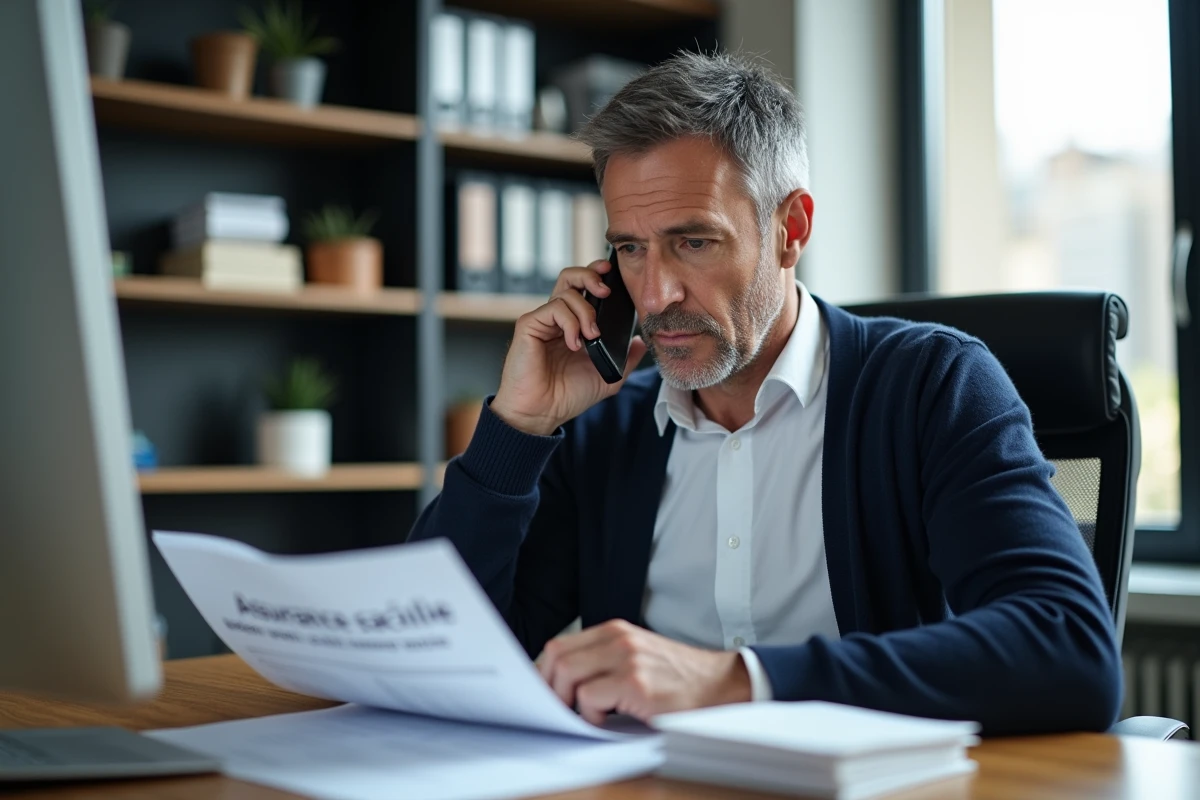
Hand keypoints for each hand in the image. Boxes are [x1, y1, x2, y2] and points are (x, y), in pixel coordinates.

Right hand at [491, 260, 648, 435]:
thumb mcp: (607, 377)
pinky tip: (574, 344)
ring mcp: (542, 321)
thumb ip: (625, 359)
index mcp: (573, 325)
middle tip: (606, 291)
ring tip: (591, 336)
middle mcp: (556, 319)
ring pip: (566, 292)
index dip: (596, 276)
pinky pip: (554, 309)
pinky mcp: (529, 325)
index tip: (612, 275)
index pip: (583, 289)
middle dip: (590, 275)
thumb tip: (640, 342)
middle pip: (570, 277)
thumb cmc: (567, 396)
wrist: (542, 413)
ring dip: (586, 311)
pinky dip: (570, 323)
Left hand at [536, 619, 751, 724]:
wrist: (722, 685)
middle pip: (556, 657)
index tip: (547, 694)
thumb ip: (605, 661)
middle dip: (550, 688)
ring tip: (584, 715)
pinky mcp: (636, 683)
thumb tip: (563, 684)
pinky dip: (590, 715)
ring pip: (567, 674)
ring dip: (567, 701)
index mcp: (615, 631)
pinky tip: (608, 720)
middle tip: (560, 710)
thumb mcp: (638, 657)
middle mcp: (618, 638)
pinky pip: (589, 697)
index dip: (546, 673)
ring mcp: (627, 658)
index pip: (560, 645)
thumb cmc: (679, 679)